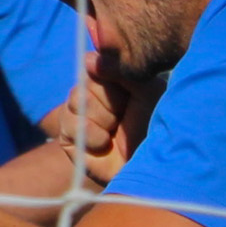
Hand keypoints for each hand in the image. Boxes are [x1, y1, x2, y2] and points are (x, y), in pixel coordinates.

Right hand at [48, 52, 160, 185]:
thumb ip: (121, 71)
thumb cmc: (156, 128)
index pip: (94, 62)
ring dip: (103, 118)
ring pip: (77, 100)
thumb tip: (89, 59)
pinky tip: (105, 145)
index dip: (110, 76)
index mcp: (109, 80)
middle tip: (124, 115)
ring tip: (116, 132)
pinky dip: (93, 136)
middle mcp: (91, 96)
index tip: (129, 92)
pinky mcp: (68, 139)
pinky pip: (71, 124)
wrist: (152, 167)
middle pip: (85, 81)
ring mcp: (77, 116)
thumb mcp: (148, 91)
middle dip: (109, 100)